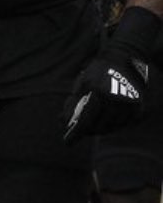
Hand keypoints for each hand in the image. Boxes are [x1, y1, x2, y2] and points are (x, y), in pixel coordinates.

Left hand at [63, 5, 157, 142]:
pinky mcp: (137, 108)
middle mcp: (115, 101)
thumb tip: (63, 122)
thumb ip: (73, 102)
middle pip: (98, 127)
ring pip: (111, 128)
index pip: (85, 121)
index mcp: (99, 93)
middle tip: (80, 131)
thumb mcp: (82, 83)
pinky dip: (113, 125)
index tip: (67, 143)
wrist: (123, 59)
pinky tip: (106, 120)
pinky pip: (123, 125)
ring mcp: (128, 106)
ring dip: (100, 129)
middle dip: (87, 131)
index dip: (75, 134)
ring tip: (92, 125)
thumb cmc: (97, 72)